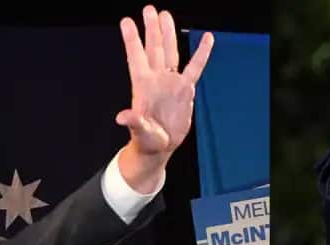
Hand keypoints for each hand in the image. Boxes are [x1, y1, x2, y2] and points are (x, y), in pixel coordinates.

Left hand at [115, 6, 214, 188]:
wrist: (161, 145)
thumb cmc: (146, 139)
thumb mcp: (140, 131)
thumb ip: (133, 122)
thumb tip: (122, 117)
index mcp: (142, 86)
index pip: (136, 58)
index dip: (132, 40)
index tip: (126, 21)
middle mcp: (156, 79)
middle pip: (154, 48)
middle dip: (152, 29)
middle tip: (150, 9)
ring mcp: (171, 82)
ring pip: (170, 52)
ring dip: (168, 34)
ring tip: (165, 14)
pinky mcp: (185, 89)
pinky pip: (195, 67)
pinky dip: (202, 53)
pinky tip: (207, 38)